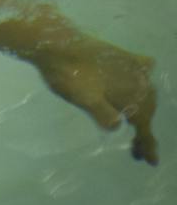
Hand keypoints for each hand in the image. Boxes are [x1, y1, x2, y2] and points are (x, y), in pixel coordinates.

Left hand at [34, 36, 158, 163]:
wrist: (55, 42)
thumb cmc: (68, 73)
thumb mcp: (84, 98)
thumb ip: (102, 113)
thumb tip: (118, 125)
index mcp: (133, 91)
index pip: (144, 124)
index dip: (147, 144)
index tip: (150, 162)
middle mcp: (138, 78)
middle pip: (146, 110)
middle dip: (142, 130)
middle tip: (136, 150)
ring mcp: (130, 65)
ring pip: (143, 93)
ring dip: (140, 110)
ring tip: (134, 126)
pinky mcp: (119, 55)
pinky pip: (139, 73)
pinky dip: (139, 87)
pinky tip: (137, 89)